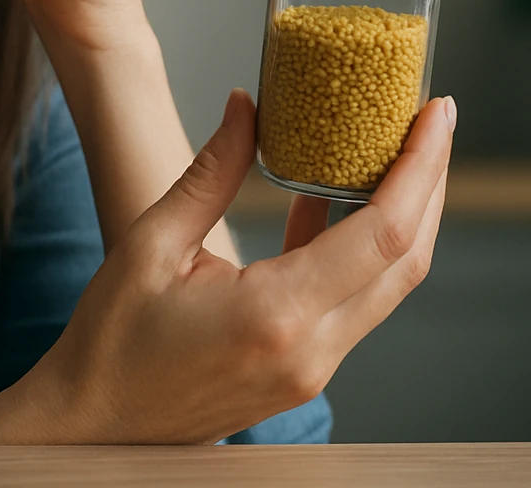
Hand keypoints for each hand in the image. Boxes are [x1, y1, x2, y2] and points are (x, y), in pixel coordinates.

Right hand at [20, 92, 454, 443]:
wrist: (95, 425)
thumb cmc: (112, 343)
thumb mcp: (150, 244)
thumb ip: (210, 173)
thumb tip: (248, 106)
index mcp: (275, 314)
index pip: (383, 233)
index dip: (422, 167)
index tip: (436, 113)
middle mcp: (310, 349)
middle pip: (406, 259)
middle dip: (431, 182)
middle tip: (432, 119)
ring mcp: (313, 369)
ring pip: (388, 284)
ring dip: (405, 215)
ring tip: (399, 150)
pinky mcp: (304, 371)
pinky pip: (354, 302)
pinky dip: (363, 248)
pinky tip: (337, 198)